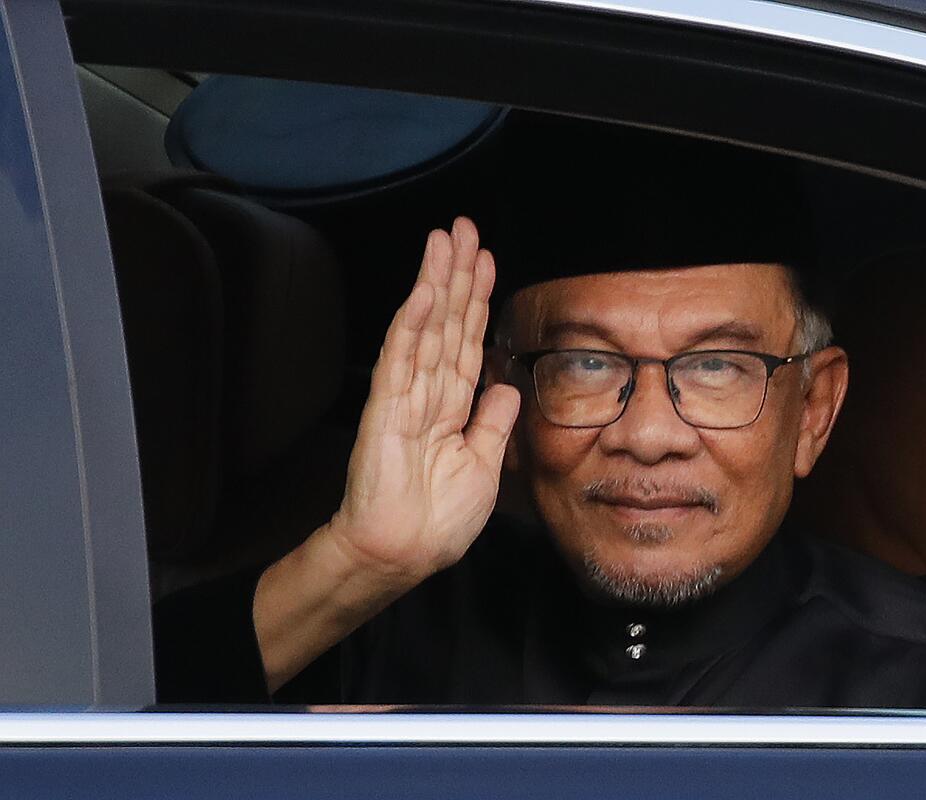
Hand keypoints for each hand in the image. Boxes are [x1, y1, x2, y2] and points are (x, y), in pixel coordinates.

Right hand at [329, 217, 519, 586]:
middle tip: (465, 229)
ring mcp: (406, 396)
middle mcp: (430, 393)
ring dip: (436, 282)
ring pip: (425, 328)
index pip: (467, 341)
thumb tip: (507, 387)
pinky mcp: (387, 408)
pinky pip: (402, 357)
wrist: (404, 553)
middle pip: (448, 322)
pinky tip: (424, 290)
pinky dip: (414, 322)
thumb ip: (492, 423)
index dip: (477, 301)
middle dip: (457, 275)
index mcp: (452, 408)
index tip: (485, 262)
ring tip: (445, 239)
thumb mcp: (484, 466)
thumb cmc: (439, 521)